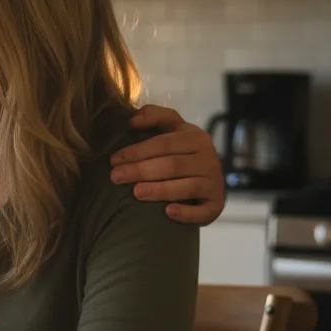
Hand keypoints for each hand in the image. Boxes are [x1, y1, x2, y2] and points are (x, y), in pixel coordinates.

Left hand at [110, 104, 225, 224]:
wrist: (208, 179)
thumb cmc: (181, 152)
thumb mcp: (172, 129)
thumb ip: (155, 116)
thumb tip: (132, 120)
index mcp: (196, 138)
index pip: (163, 144)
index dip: (137, 151)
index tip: (114, 160)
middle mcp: (209, 159)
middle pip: (171, 165)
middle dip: (140, 171)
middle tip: (115, 177)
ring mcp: (214, 183)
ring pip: (186, 187)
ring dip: (160, 190)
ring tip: (136, 193)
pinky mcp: (216, 205)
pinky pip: (203, 211)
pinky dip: (186, 213)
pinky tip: (168, 212)